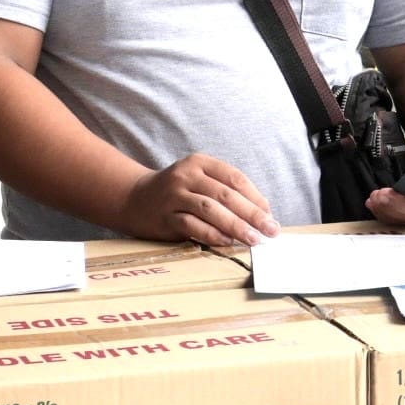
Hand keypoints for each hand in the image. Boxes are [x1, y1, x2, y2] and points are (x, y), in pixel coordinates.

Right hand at [123, 154, 277, 247]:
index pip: (234, 178)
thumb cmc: (178, 192)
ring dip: (235, 225)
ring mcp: (174, 195)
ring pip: (210, 209)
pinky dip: (212, 234)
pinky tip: (227, 242)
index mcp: (200, 163)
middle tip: (270, 230)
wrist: (134, 198)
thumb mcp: (200, 181)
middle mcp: (186, 175)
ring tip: (253, 239)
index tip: (270, 215)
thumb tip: (262, 212)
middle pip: (226, 194)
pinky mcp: (165, 216)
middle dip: (252, 214)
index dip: (255, 197)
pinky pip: (192, 225)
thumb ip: (226, 191)